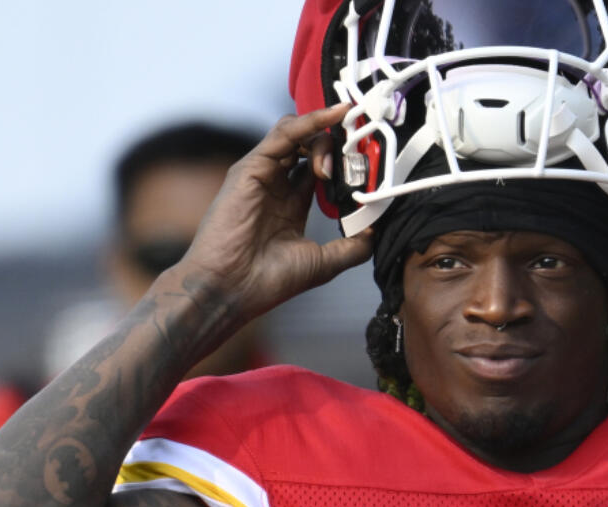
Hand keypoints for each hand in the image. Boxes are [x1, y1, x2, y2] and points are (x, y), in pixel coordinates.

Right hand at [178, 104, 373, 320]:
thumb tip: (376, 232)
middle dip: (339, 145)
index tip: (371, 167)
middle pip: (310, 146)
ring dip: (327, 135)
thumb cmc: (267, 281)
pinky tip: (334, 116)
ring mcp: (262, 174)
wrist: (231, 289)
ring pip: (297, 133)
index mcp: (291, 205)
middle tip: (362, 157)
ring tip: (347, 150)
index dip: (345, 164)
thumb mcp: (323, 263)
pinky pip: (284, 133)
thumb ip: (352, 247)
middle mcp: (276, 185)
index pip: (320, 169)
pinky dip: (311, 121)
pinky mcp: (251, 167)